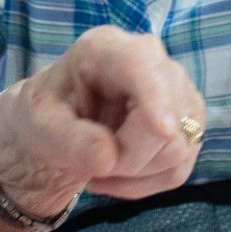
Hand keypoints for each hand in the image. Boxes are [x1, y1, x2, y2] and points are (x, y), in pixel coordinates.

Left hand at [0, 26, 205, 220]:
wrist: (60, 126)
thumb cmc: (47, 116)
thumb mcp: (39, 126)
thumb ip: (68, 140)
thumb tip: (109, 157)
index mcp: (106, 49)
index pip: (141, 68)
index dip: (155, 98)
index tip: (162, 130)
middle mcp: (152, 60)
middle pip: (165, 124)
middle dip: (127, 157)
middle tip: (91, 162)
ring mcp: (179, 91)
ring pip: (176, 150)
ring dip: (134, 172)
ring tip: (101, 163)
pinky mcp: (191, 123)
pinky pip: (179, 169)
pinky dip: (145, 182)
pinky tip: (119, 171)